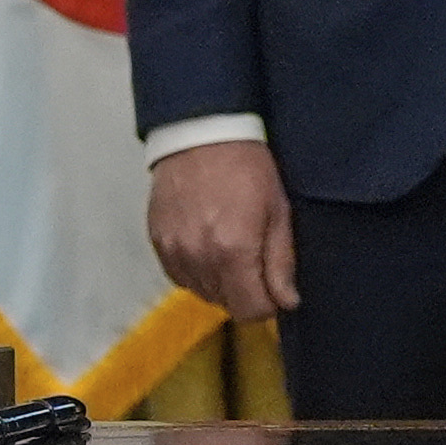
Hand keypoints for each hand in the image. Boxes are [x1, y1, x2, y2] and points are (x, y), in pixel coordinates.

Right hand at [148, 136, 302, 322]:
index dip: (268, 304)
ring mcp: (174, 250)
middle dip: (245, 291)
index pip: (250, 310)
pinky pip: (180, 276)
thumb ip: (281, 262)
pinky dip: (196, 269)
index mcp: (233, 250)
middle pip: (226, 305)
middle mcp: (199, 256)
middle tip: (254, 258)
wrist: (201, 133)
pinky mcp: (158, 242)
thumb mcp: (278, 210)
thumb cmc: (245, 166)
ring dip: (220, 282)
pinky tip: (208, 243)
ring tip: (230, 246)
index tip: (274, 287)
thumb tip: (287, 301)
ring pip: (202, 292)